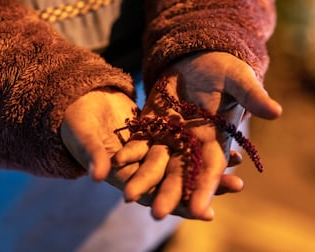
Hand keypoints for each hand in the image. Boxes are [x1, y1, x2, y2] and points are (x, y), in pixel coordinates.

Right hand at [60, 89, 242, 219]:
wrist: (81, 102)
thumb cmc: (76, 124)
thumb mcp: (84, 138)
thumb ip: (93, 155)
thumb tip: (99, 176)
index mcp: (126, 175)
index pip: (157, 195)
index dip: (181, 204)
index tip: (207, 212)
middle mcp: (143, 166)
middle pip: (178, 180)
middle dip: (206, 185)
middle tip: (237, 185)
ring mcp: (153, 149)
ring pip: (185, 159)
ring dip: (209, 161)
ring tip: (239, 161)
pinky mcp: (159, 131)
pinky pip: (183, 137)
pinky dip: (201, 139)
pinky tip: (222, 135)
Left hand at [114, 51, 281, 219]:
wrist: (197, 59)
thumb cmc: (223, 69)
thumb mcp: (238, 79)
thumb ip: (252, 96)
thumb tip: (277, 112)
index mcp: (216, 138)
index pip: (211, 168)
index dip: (206, 188)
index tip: (199, 210)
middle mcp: (191, 143)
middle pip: (180, 173)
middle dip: (170, 193)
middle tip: (157, 214)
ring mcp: (170, 135)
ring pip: (156, 162)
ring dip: (144, 179)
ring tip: (129, 196)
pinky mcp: (152, 124)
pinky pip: (140, 142)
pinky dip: (130, 152)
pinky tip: (117, 162)